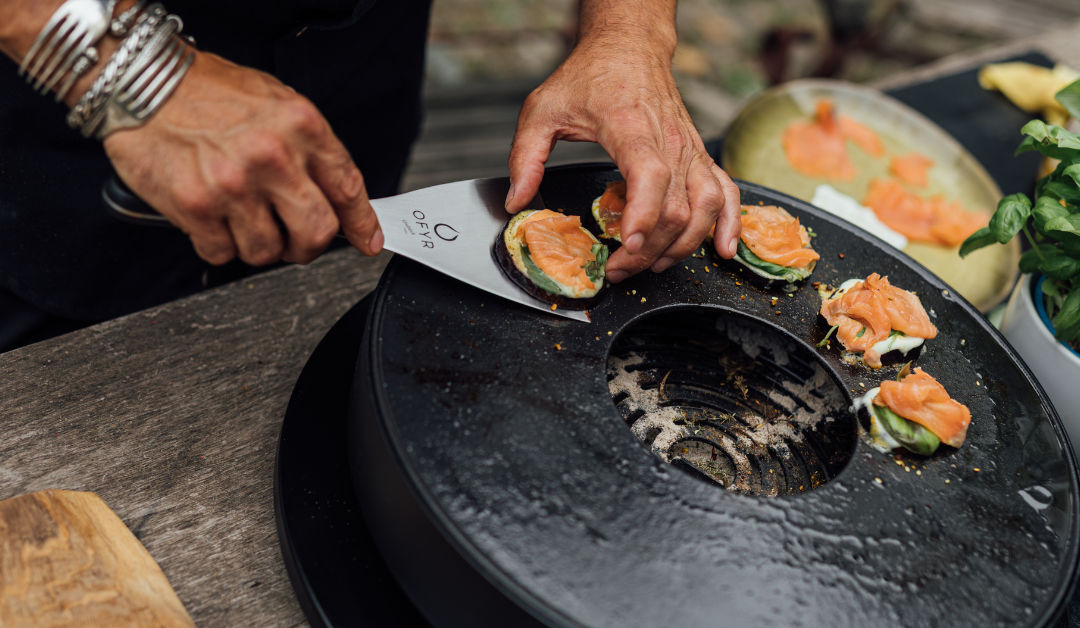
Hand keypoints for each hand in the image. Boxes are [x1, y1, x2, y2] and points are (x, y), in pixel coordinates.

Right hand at [103, 50, 382, 265]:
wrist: (142, 81)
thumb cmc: (208, 91)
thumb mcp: (277, 104)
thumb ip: (310, 150)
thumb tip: (339, 198)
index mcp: (301, 126)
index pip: (347, 189)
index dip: (361, 224)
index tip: (367, 241)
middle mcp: (272, 156)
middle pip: (315, 232)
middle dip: (307, 246)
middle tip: (294, 240)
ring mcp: (234, 184)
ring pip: (267, 251)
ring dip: (257, 244)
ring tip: (241, 216)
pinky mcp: (196, 206)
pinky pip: (223, 253)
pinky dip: (219, 244)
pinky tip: (212, 216)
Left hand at [505, 3, 740, 282]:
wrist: (628, 47)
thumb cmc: (589, 76)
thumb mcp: (542, 110)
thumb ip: (525, 157)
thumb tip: (517, 201)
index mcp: (630, 127)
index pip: (650, 177)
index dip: (643, 216)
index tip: (626, 244)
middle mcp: (668, 140)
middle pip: (676, 208)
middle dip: (648, 250)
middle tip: (618, 269)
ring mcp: (689, 149)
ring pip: (705, 207)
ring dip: (683, 245)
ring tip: (653, 265)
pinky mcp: (699, 156)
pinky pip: (727, 192)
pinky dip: (730, 223)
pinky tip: (724, 248)